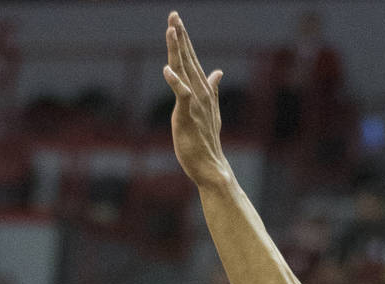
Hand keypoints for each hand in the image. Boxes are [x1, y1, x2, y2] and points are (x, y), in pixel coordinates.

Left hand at [163, 11, 229, 188]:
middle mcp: (200, 94)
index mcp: (203, 91)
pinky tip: (167, 69)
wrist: (212, 167)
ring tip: (172, 31)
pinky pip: (182, 95)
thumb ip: (212, 89)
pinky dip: (175, 82)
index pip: (192, 60)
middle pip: (188, 60)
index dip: (184, 40)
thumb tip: (218, 72)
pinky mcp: (188, 116)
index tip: (176, 21)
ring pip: (185, 72)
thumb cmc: (206, 141)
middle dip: (180, 37)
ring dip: (178, 51)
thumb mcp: (209, 110)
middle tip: (174, 15)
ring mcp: (195, 104)